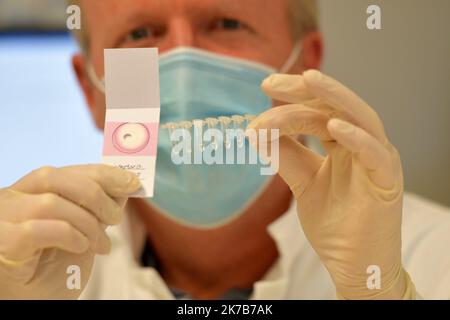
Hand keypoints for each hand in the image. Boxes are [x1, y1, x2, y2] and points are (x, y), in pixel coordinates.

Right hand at [0, 164, 140, 298]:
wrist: (34, 302)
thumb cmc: (53, 267)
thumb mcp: (85, 230)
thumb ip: (99, 205)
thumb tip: (126, 182)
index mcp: (30, 191)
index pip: (65, 170)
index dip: (101, 173)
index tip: (131, 182)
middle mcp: (11, 199)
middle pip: (54, 178)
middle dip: (96, 195)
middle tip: (115, 218)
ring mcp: (3, 220)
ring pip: (49, 203)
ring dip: (86, 224)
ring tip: (101, 244)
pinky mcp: (2, 242)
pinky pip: (36, 230)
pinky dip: (68, 236)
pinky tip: (80, 248)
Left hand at [248, 70, 414, 298]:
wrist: (353, 264)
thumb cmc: (334, 224)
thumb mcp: (302, 182)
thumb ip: (285, 156)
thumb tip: (257, 130)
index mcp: (345, 144)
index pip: (319, 111)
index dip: (294, 98)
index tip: (265, 87)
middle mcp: (363, 145)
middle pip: (337, 107)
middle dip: (306, 91)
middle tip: (272, 83)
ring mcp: (377, 161)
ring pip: (361, 119)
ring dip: (335, 98)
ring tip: (309, 81)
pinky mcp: (387, 182)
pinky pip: (375, 154)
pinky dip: (357, 137)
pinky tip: (334, 125)